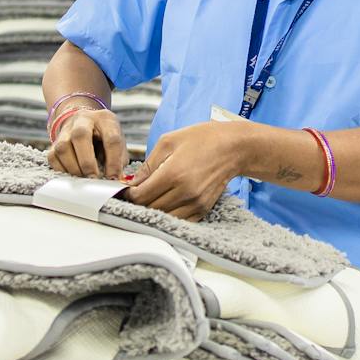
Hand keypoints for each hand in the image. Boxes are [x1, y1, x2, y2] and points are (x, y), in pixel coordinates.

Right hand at [49, 105, 125, 179]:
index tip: (113, 177)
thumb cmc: (104, 135)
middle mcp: (83, 120)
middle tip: (94, 178)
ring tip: (83, 178)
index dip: (113, 161)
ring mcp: (66, 129)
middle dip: (87, 162)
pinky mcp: (55, 141)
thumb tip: (114, 178)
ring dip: (74, 167)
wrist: (84, 122)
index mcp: (105, 119)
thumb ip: (119, 159)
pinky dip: (62, 169)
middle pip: (80, 136)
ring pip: (63, 147)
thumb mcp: (118, 142)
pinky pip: (53, 157)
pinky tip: (73, 174)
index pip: (111, 138)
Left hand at [127, 121, 249, 221]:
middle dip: (138, 203)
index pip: (141, 196)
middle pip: (150, 209)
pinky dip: (169, 215)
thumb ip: (148, 164)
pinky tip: (165, 204)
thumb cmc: (202, 139)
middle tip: (134, 195)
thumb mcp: (169, 141)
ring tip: (148, 200)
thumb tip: (132, 183)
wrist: (234, 148)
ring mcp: (195, 203)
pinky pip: (179, 221)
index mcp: (173, 173)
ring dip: (152, 211)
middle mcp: (185, 192)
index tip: (125, 191)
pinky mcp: (203, 209)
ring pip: (163, 218)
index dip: (128, 195)